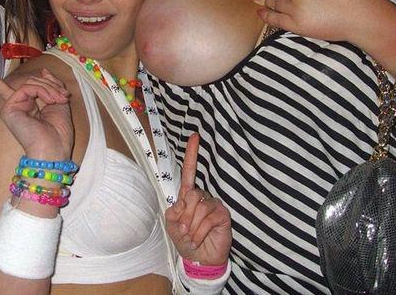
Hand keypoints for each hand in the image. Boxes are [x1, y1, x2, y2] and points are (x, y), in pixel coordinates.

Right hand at [0, 68, 72, 160]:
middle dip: (51, 84)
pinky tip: (49, 99)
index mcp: (27, 107)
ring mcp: (12, 107)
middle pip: (31, 82)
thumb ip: (51, 85)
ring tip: (60, 99)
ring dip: (49, 88)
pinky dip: (41, 90)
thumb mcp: (59, 102)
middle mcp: (17, 106)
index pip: (9, 90)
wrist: (54, 149)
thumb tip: (43, 70)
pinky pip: (26, 88)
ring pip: (30, 83)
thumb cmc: (59, 132)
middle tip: (64, 96)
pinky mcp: (9, 109)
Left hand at [165, 134, 231, 265]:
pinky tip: (200, 239)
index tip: (195, 137)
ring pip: (198, 208)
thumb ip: (174, 211)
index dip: (192, 154)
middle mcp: (202, 197)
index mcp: (188, 196)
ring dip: (191, 227)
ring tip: (193, 237)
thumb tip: (183, 203)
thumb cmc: (185, 240)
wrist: (199, 259)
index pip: (190, 172)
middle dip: (184, 217)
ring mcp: (213, 205)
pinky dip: (200, 232)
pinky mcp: (222, 215)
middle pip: (191, 195)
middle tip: (184, 231)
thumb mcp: (172, 225)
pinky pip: (208, 218)